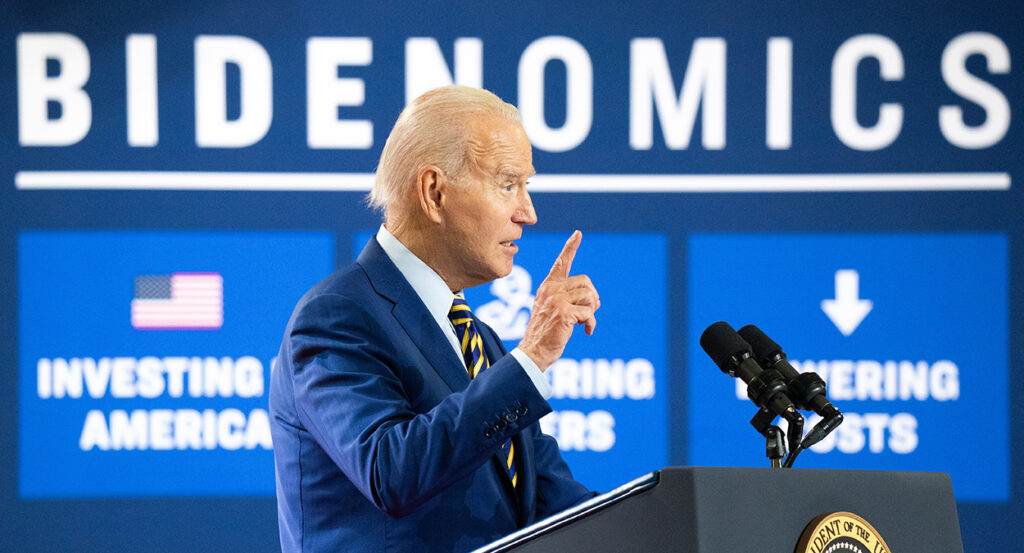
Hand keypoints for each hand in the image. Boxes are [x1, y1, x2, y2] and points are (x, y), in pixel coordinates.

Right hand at [517, 231, 599, 370]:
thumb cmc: (544, 333)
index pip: (560, 263)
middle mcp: (551, 290)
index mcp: (547, 287)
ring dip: (592, 311)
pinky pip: (589, 312)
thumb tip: (592, 297)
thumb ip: (565, 298)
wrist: (533, 351)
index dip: (570, 248)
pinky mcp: (564, 313)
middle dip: (592, 298)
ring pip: (589, 296)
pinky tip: (586, 331)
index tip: (578, 234)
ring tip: (584, 322)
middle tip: (588, 312)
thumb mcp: (551, 310)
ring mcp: (556, 300)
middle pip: (586, 282)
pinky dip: (591, 323)